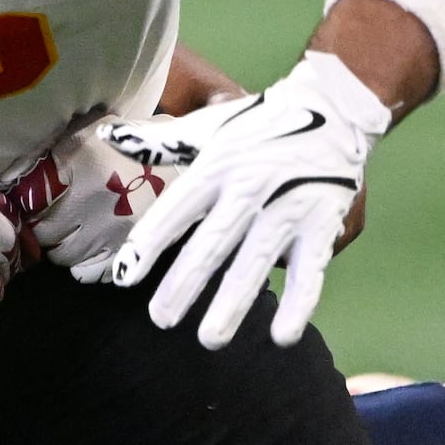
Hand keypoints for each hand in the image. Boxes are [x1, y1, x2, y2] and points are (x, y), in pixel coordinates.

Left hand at [10, 128, 167, 282]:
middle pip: (45, 235)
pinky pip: (89, 273)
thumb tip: (8, 175)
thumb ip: (46, 150)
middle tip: (52, 218)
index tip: (34, 204)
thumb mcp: (83, 132)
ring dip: (61, 247)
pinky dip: (83, 265)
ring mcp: (110, 233)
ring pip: (64, 257)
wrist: (177, 159)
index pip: (32, 206)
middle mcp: (90, 206)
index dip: (29, 208)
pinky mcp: (127, 251)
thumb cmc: (123, 142)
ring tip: (71, 231)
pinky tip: (89, 247)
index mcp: (77, 171)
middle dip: (44, 229)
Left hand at [101, 52, 392, 350]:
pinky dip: (299, 303)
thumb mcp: (209, 126)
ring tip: (210, 339)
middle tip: (161, 319)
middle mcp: (250, 187)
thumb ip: (160, 140)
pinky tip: (282, 336)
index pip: (177, 209)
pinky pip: (310, 270)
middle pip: (213, 242)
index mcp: (217, 166)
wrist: (335, 106)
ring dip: (233, 303)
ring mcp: (288, 207)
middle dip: (185, 282)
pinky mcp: (323, 223)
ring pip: (256, 261)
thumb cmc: (261, 122)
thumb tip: (109, 134)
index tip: (125, 278)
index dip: (150, 243)